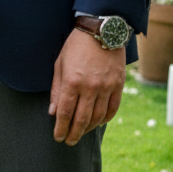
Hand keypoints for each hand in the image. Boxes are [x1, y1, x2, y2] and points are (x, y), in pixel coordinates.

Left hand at [48, 28, 126, 145]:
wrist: (101, 29)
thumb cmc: (76, 46)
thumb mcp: (60, 64)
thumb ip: (57, 90)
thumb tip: (53, 112)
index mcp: (72, 82)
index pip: (65, 113)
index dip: (61, 129)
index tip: (58, 137)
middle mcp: (90, 87)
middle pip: (81, 119)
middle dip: (73, 134)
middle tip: (69, 142)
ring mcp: (106, 87)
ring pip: (98, 117)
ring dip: (88, 129)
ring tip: (81, 133)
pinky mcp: (118, 84)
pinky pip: (113, 108)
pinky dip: (105, 119)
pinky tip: (98, 123)